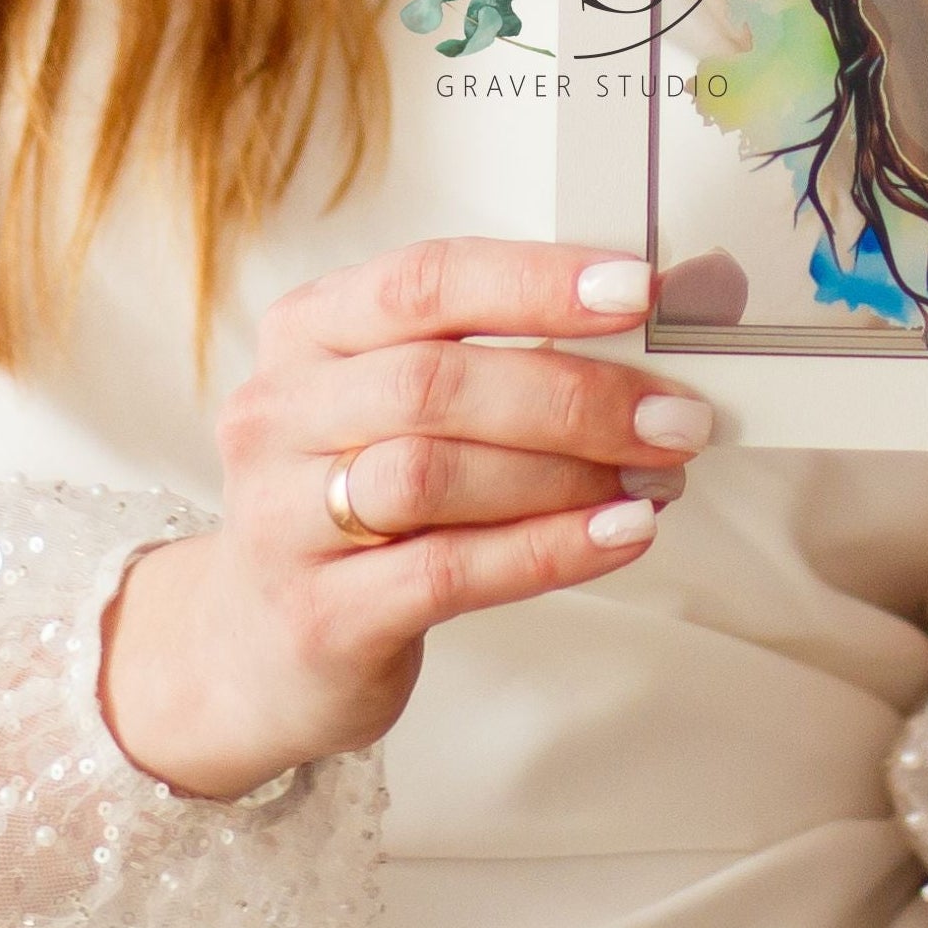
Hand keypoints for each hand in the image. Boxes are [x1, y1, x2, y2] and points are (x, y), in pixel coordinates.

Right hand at [99, 238, 707, 799]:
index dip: (537, 281)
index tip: (639, 289)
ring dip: (568, 472)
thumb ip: (501, 352)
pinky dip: (550, 548)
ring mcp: (283, 519)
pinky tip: (623, 532)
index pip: (427, 281)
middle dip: (575, 392)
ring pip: (436, 474)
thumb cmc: (357, 492)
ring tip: (657, 474)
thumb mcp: (400, 403)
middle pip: (436, 383)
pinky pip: (448, 570)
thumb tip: (659, 321)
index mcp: (310, 329)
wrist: (251, 646)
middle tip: (676, 412)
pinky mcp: (317, 617)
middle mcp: (281, 413)